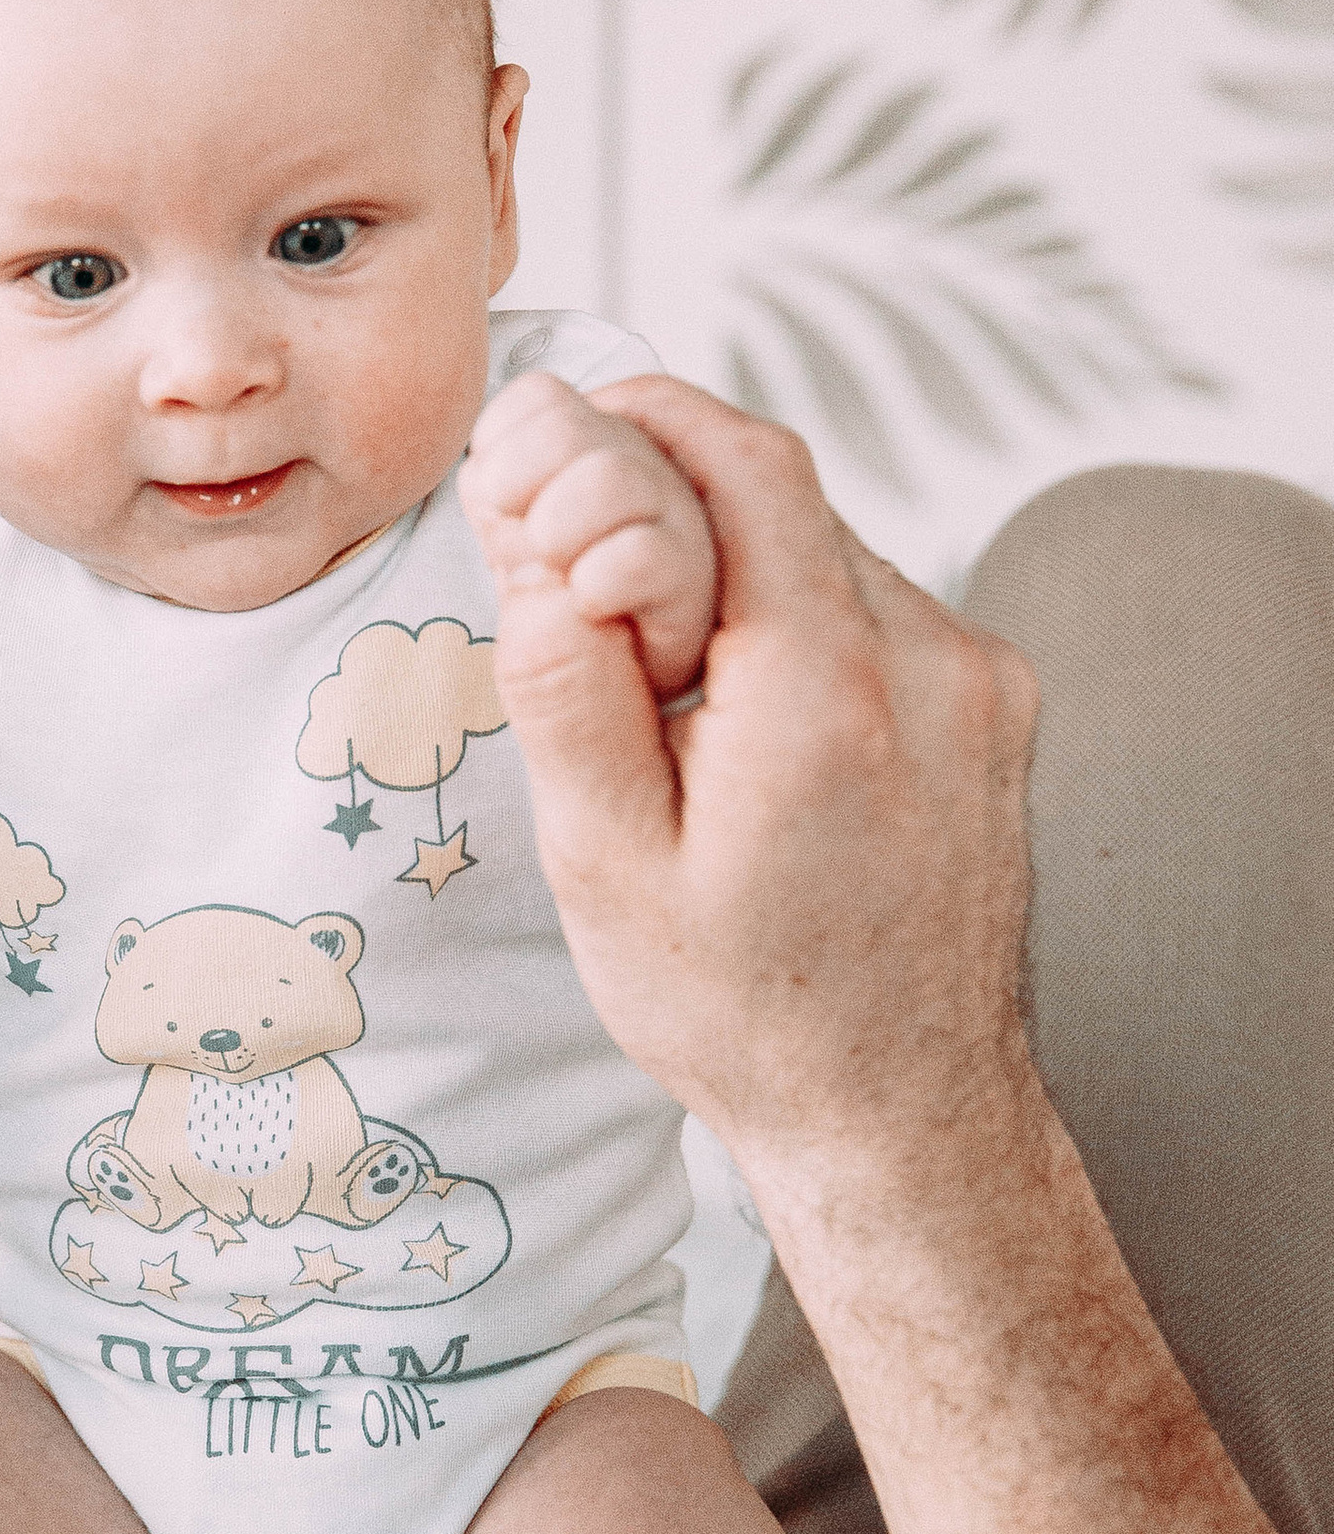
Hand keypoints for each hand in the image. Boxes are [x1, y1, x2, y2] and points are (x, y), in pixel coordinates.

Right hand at [481, 384, 1038, 1200]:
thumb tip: (534, 553)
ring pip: (831, 548)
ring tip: (665, 675)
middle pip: (786, 495)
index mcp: (822, 696)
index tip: (562, 429)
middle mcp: (929, 665)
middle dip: (673, 494)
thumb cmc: (750, 1017)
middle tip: (578, 547)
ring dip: (737, 565)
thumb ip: (567, 696)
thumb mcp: (609, 870)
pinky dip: (797, 619)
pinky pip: (878, 608)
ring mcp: (980, 682)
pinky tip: (743, 715)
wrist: (901, 1114)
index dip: (643, 419)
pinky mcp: (997, 705)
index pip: (743, 465)